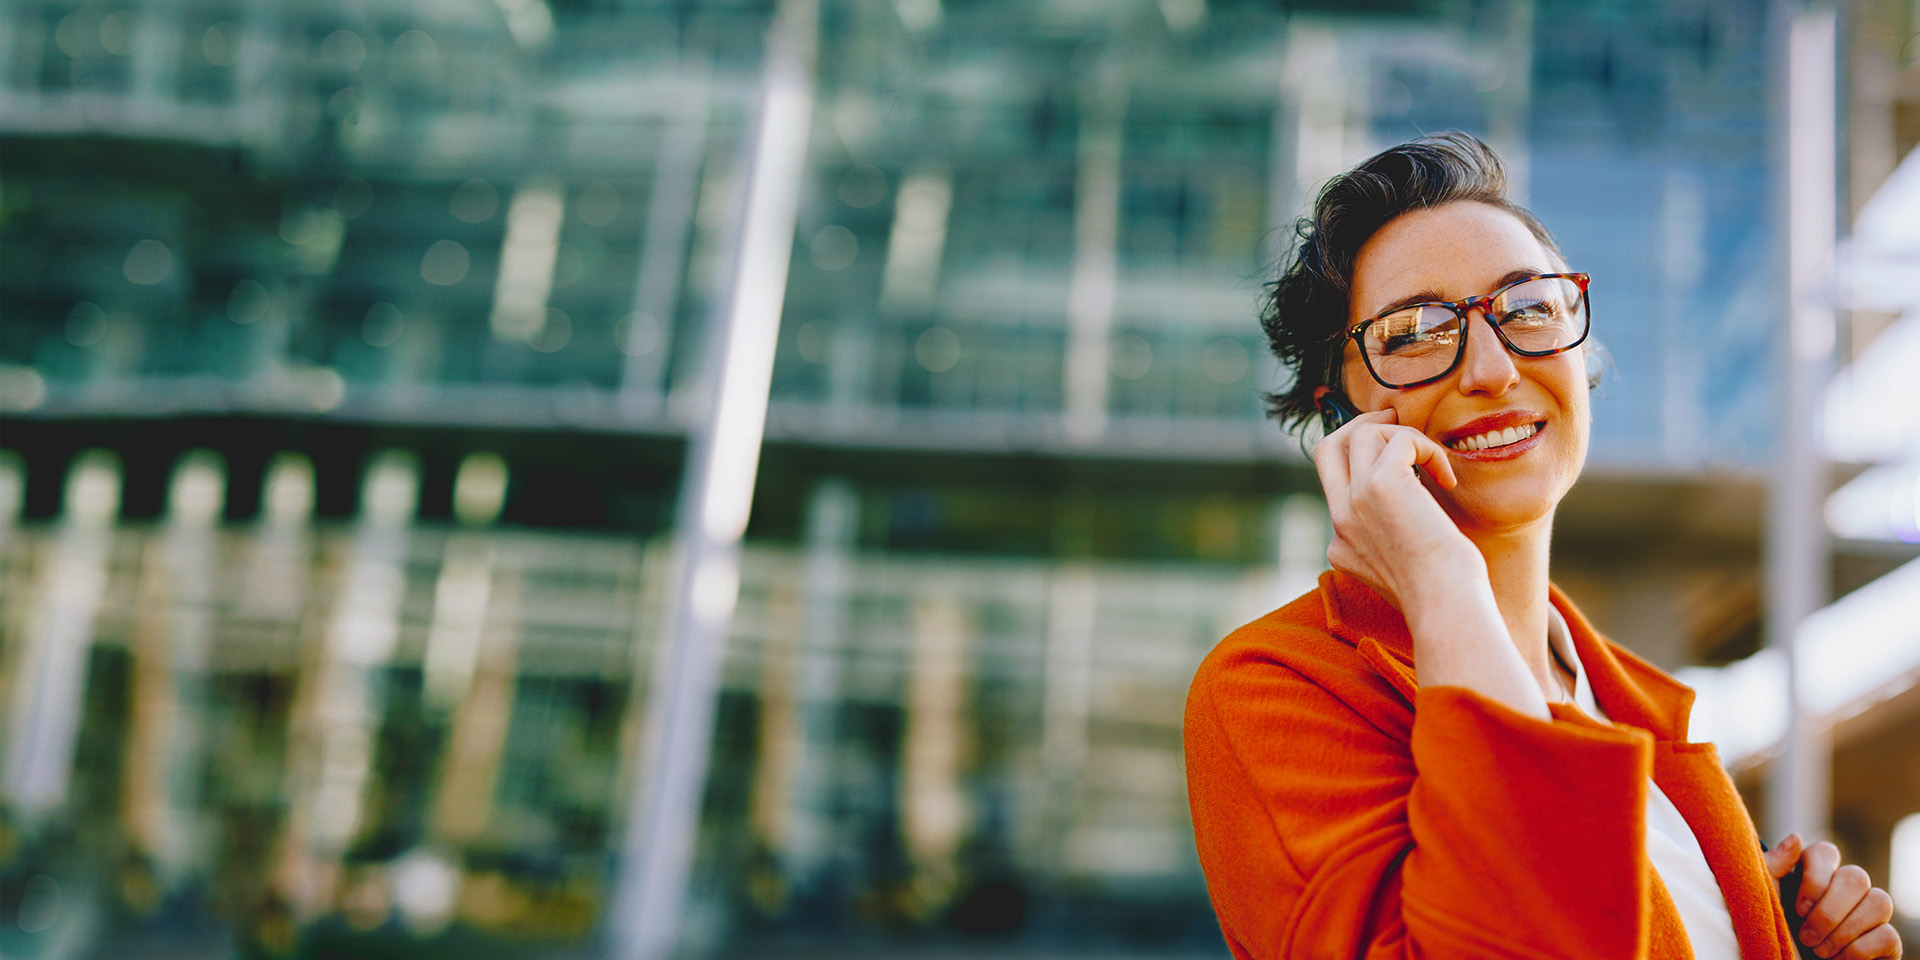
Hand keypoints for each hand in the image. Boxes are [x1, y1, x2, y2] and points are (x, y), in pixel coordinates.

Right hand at [1312, 409, 1471, 610]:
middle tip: (1395, 418)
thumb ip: (1397, 540)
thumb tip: (1419, 506)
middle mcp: (1340, 519)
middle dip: (1360, 424)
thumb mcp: (1408, 569)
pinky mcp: (1380, 484)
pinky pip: (1400, 439)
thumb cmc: (1443, 593)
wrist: (1446, 604)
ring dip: (1402, 435)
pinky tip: (1447, 478)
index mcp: (1341, 544)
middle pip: (1328, 448)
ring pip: (1359, 434)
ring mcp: (1354, 501)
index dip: (1366, 464)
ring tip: (1432, 458)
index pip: (1337, 485)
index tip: (1403, 461)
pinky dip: (1428, 449)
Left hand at [1766, 834, 1902, 958]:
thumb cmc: (1773, 937)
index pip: (1825, 852)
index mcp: (1814, 875)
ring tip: (1821, 951)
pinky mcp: (1884, 942)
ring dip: (1845, 931)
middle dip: (1829, 912)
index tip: (1797, 908)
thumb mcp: (1763, 901)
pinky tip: (1840, 959)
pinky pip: (1889, 936)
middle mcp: (1845, 891)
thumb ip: (1773, 869)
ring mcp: (1869, 915)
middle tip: (1806, 936)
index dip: (1815, 878)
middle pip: (1857, 876)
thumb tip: (1796, 837)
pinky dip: (1860, 951)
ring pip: (1881, 901)